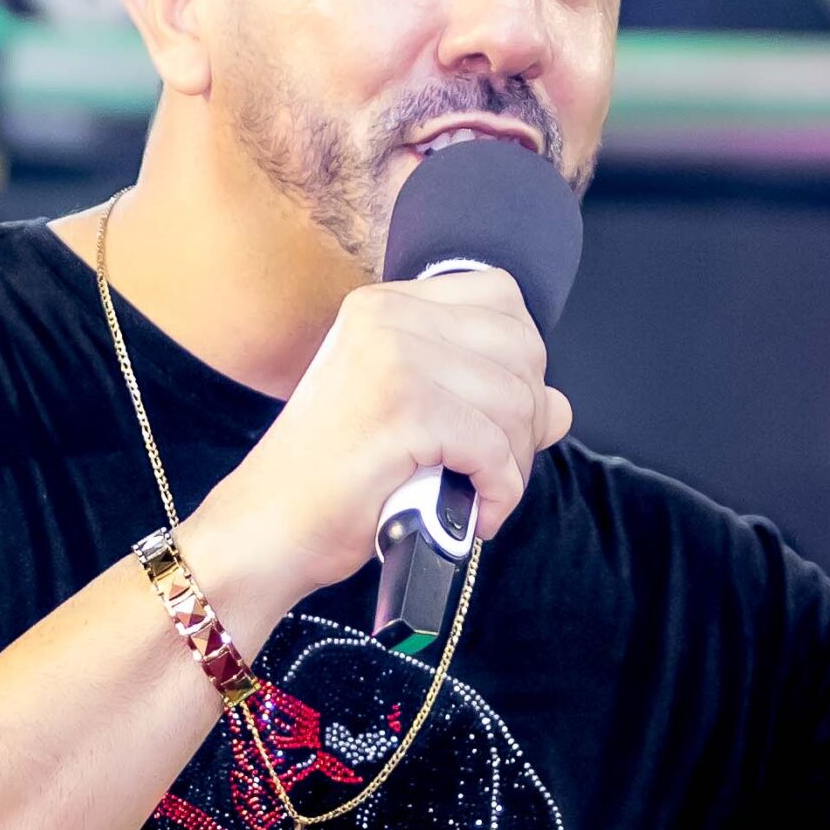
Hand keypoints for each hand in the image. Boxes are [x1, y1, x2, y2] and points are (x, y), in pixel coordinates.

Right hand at [199, 267, 572, 606]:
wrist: (268, 530)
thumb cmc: (333, 484)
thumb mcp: (413, 422)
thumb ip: (481, 398)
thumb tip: (561, 406)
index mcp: (386, 306)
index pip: (502, 298)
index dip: (523, 361)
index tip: (504, 418)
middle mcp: (388, 317)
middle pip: (521, 348)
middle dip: (529, 419)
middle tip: (499, 471)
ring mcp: (393, 359)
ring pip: (514, 401)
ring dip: (514, 464)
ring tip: (481, 498)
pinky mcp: (402, 411)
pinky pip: (493, 446)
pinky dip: (499, 491)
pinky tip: (475, 516)